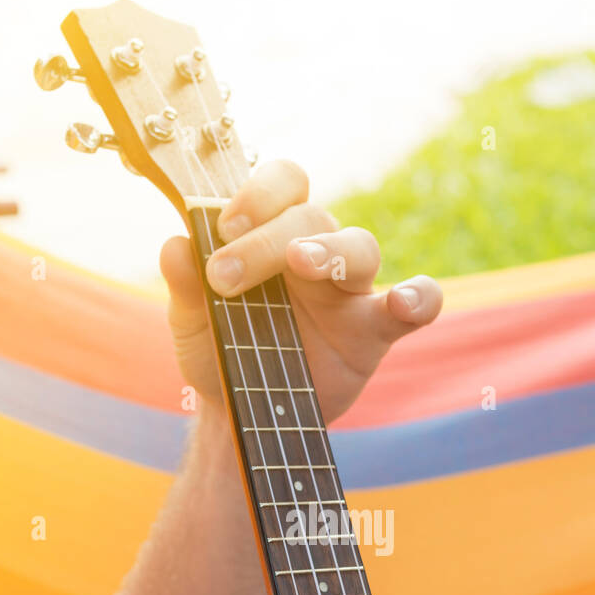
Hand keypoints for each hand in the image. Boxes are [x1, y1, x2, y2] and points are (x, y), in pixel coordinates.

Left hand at [160, 160, 441, 422]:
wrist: (242, 411)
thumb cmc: (221, 350)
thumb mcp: (192, 323)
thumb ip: (186, 286)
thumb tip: (175, 248)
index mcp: (273, 232)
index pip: (284, 183)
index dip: (260, 191)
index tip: (223, 223)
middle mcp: (317, 250)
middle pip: (312, 217)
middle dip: (266, 239)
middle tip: (225, 276)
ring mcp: (350, 290)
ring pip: (360, 247)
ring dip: (331, 250)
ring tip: (303, 264)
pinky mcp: (375, 331)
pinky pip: (419, 304)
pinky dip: (419, 297)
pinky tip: (403, 303)